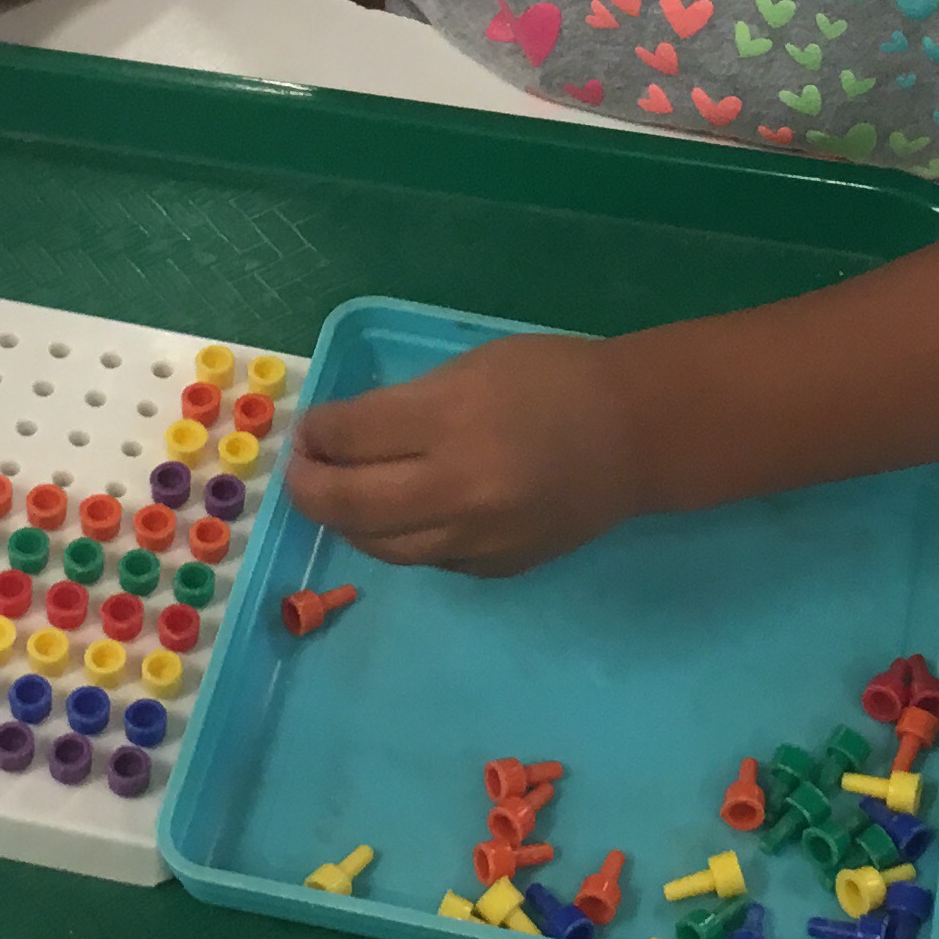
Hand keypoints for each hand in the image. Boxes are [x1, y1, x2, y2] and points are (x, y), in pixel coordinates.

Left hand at [287, 332, 652, 576]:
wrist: (636, 435)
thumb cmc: (554, 380)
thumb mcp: (472, 369)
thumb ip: (405, 405)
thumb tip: (342, 436)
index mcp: (451, 422)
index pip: (350, 437)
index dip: (316, 432)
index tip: (310, 428)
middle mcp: (458, 489)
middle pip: (348, 503)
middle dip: (308, 487)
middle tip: (302, 470)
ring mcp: (477, 539)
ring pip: (378, 546)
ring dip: (347, 520)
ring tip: (341, 496)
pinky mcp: (494, 569)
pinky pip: (425, 560)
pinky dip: (400, 538)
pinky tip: (400, 515)